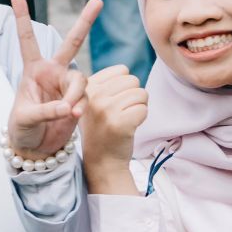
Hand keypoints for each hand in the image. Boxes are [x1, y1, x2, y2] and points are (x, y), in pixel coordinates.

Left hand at [6, 0, 101, 158]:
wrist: (35, 148)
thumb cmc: (21, 129)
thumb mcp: (25, 119)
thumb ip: (46, 111)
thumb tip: (69, 107)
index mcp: (32, 69)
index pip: (27, 39)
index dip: (22, 17)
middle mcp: (52, 72)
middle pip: (72, 42)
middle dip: (85, 22)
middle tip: (97, 1)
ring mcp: (66, 84)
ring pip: (80, 79)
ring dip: (77, 94)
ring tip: (70, 112)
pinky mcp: (78, 99)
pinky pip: (85, 97)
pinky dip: (80, 105)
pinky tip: (73, 116)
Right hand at [77, 65, 147, 187]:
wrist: (101, 161)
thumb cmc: (103, 128)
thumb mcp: (94, 101)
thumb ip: (105, 84)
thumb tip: (126, 70)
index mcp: (87, 86)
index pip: (122, 70)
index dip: (124, 86)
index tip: (112, 103)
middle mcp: (94, 95)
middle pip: (133, 80)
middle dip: (133, 96)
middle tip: (121, 112)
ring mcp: (106, 109)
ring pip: (141, 93)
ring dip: (139, 106)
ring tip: (125, 119)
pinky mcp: (119, 123)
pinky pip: (144, 109)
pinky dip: (141, 118)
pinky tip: (129, 127)